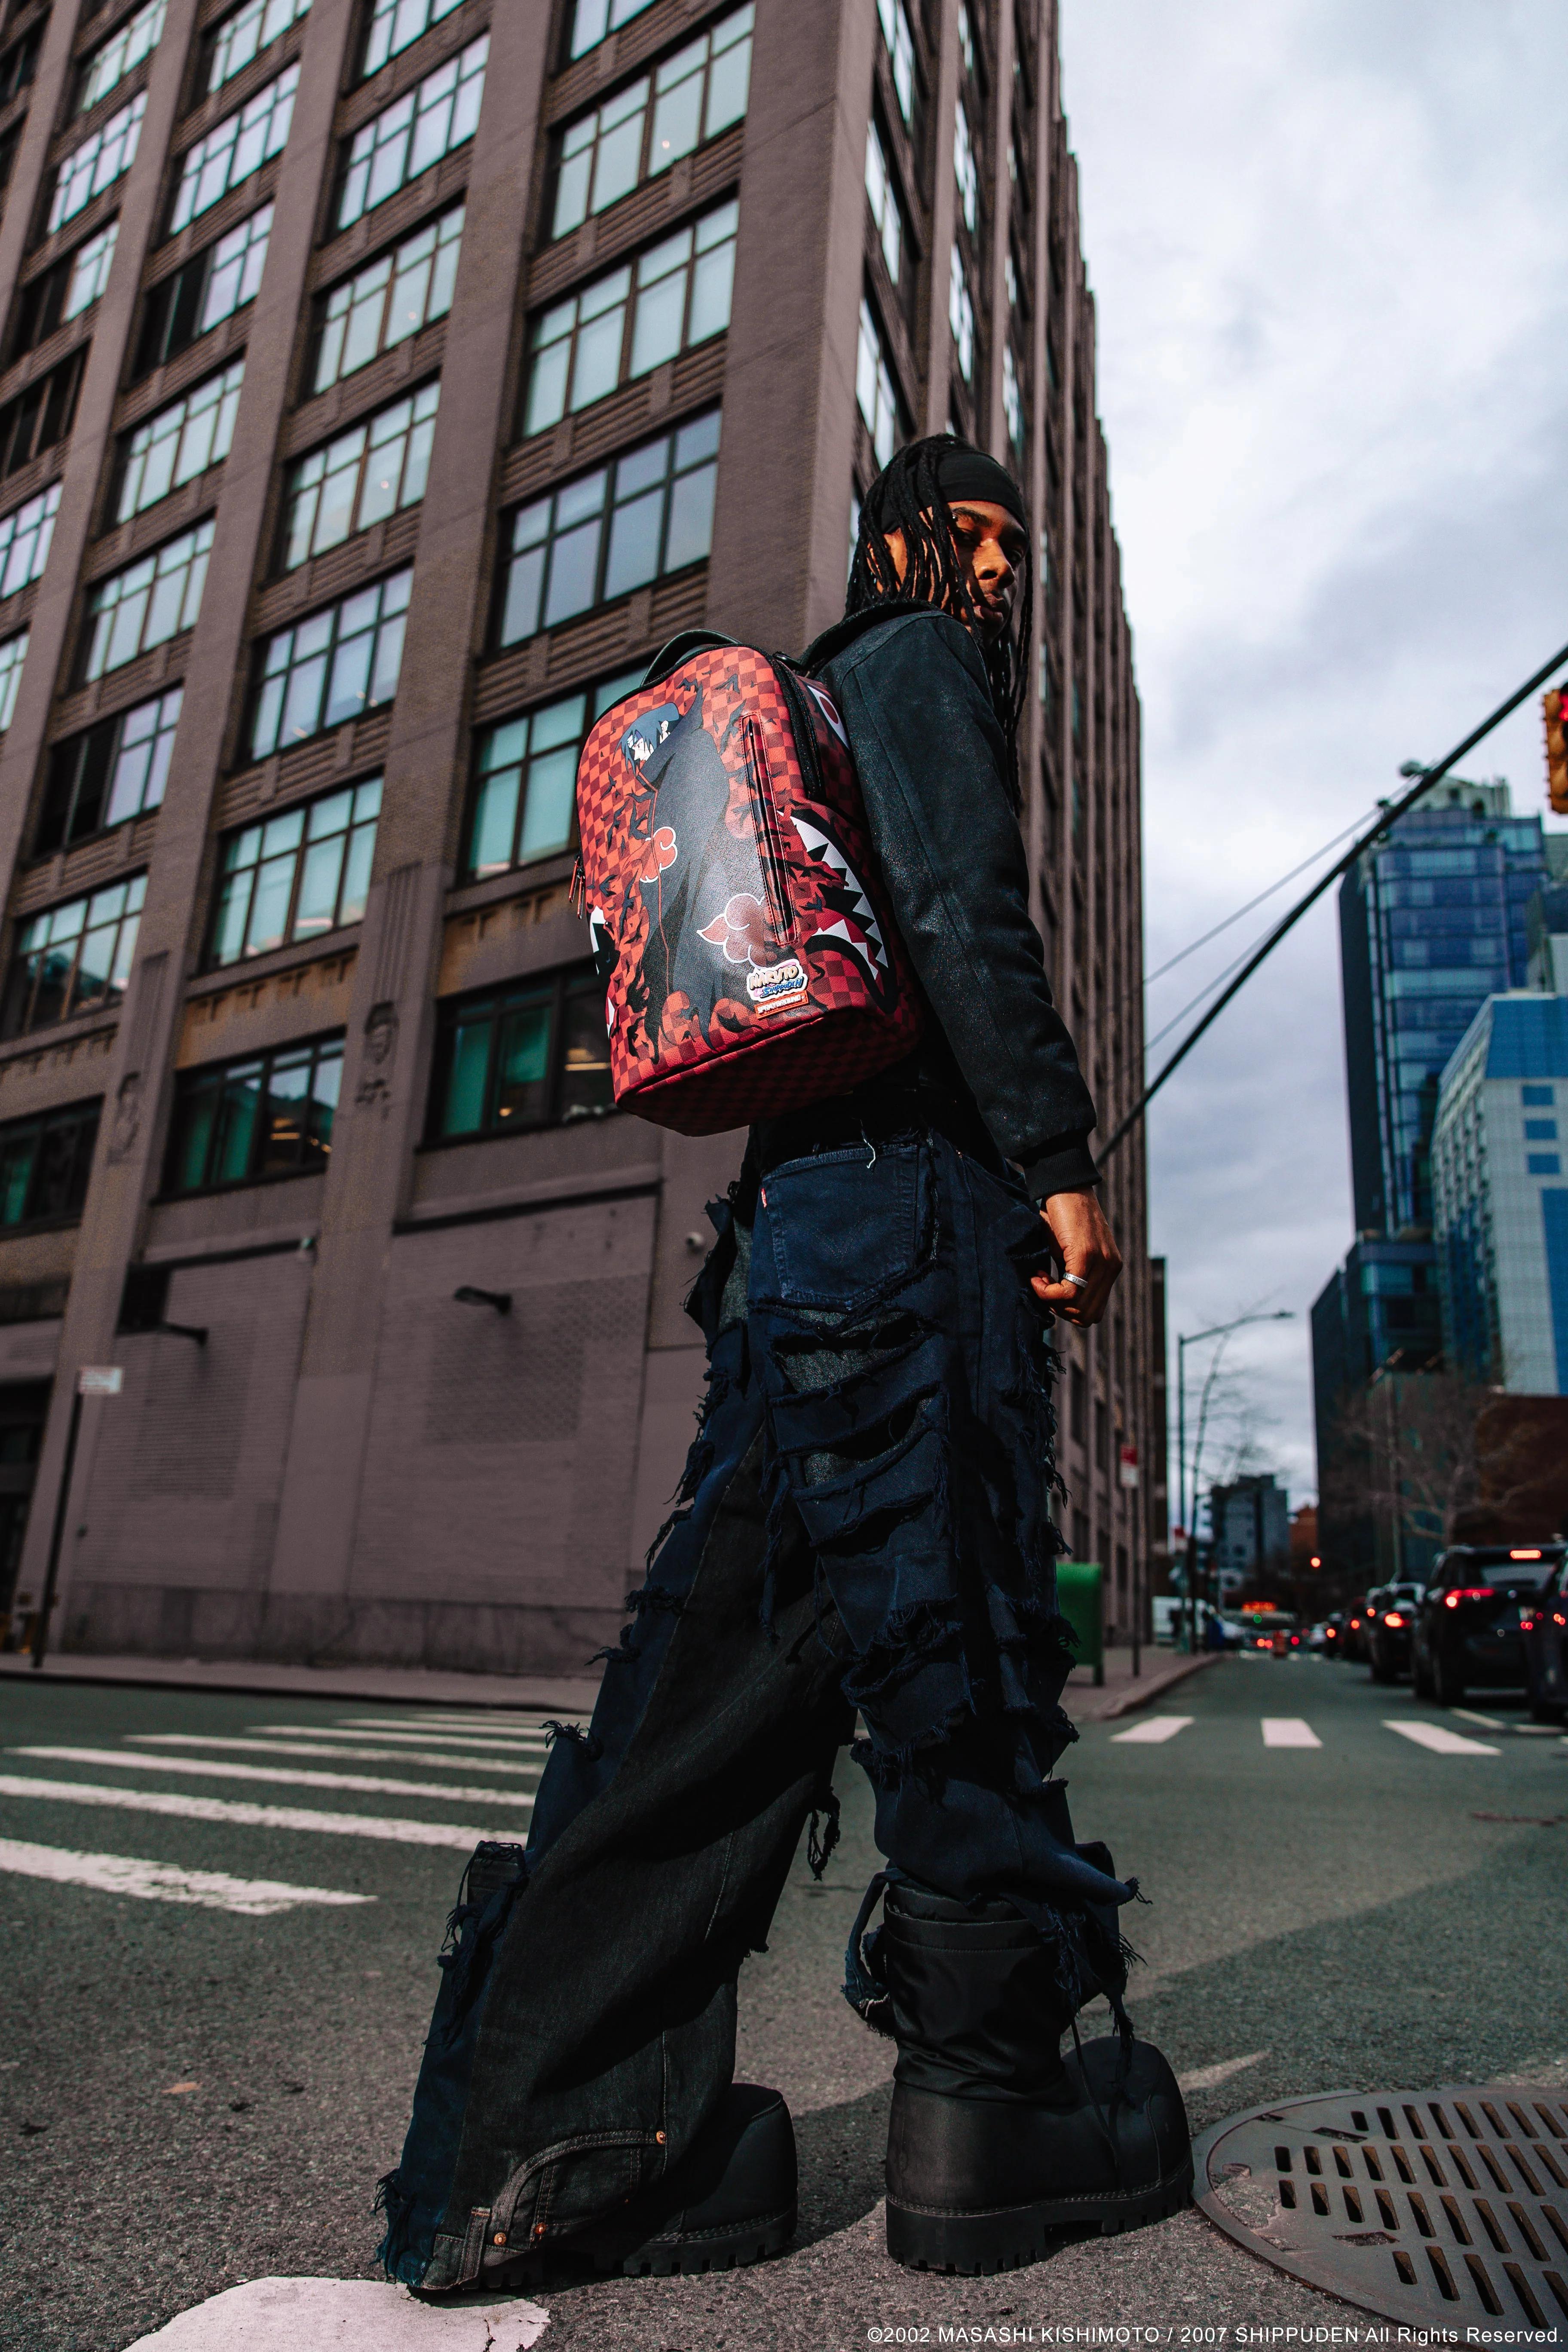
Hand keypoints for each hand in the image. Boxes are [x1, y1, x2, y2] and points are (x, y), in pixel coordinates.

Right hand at [1030, 1188, 1121, 1325]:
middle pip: (1087, 1316)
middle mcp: (1110, 1268)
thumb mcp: (1070, 1252)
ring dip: (1052, 1301)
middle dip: (1060, 1310)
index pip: (1094, 1312)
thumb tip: (1057, 1301)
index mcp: (1109, 1268)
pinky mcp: (1086, 1255)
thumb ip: (1072, 1275)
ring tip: (1039, 1278)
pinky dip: (1048, 1291)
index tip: (1050, 1290)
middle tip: (1043, 1288)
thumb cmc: (1062, 1216)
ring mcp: (1102, 1262)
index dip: (1068, 1310)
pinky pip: (1069, 1291)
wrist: (1064, 1185)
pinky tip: (1038, 1275)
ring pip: (1078, 1307)